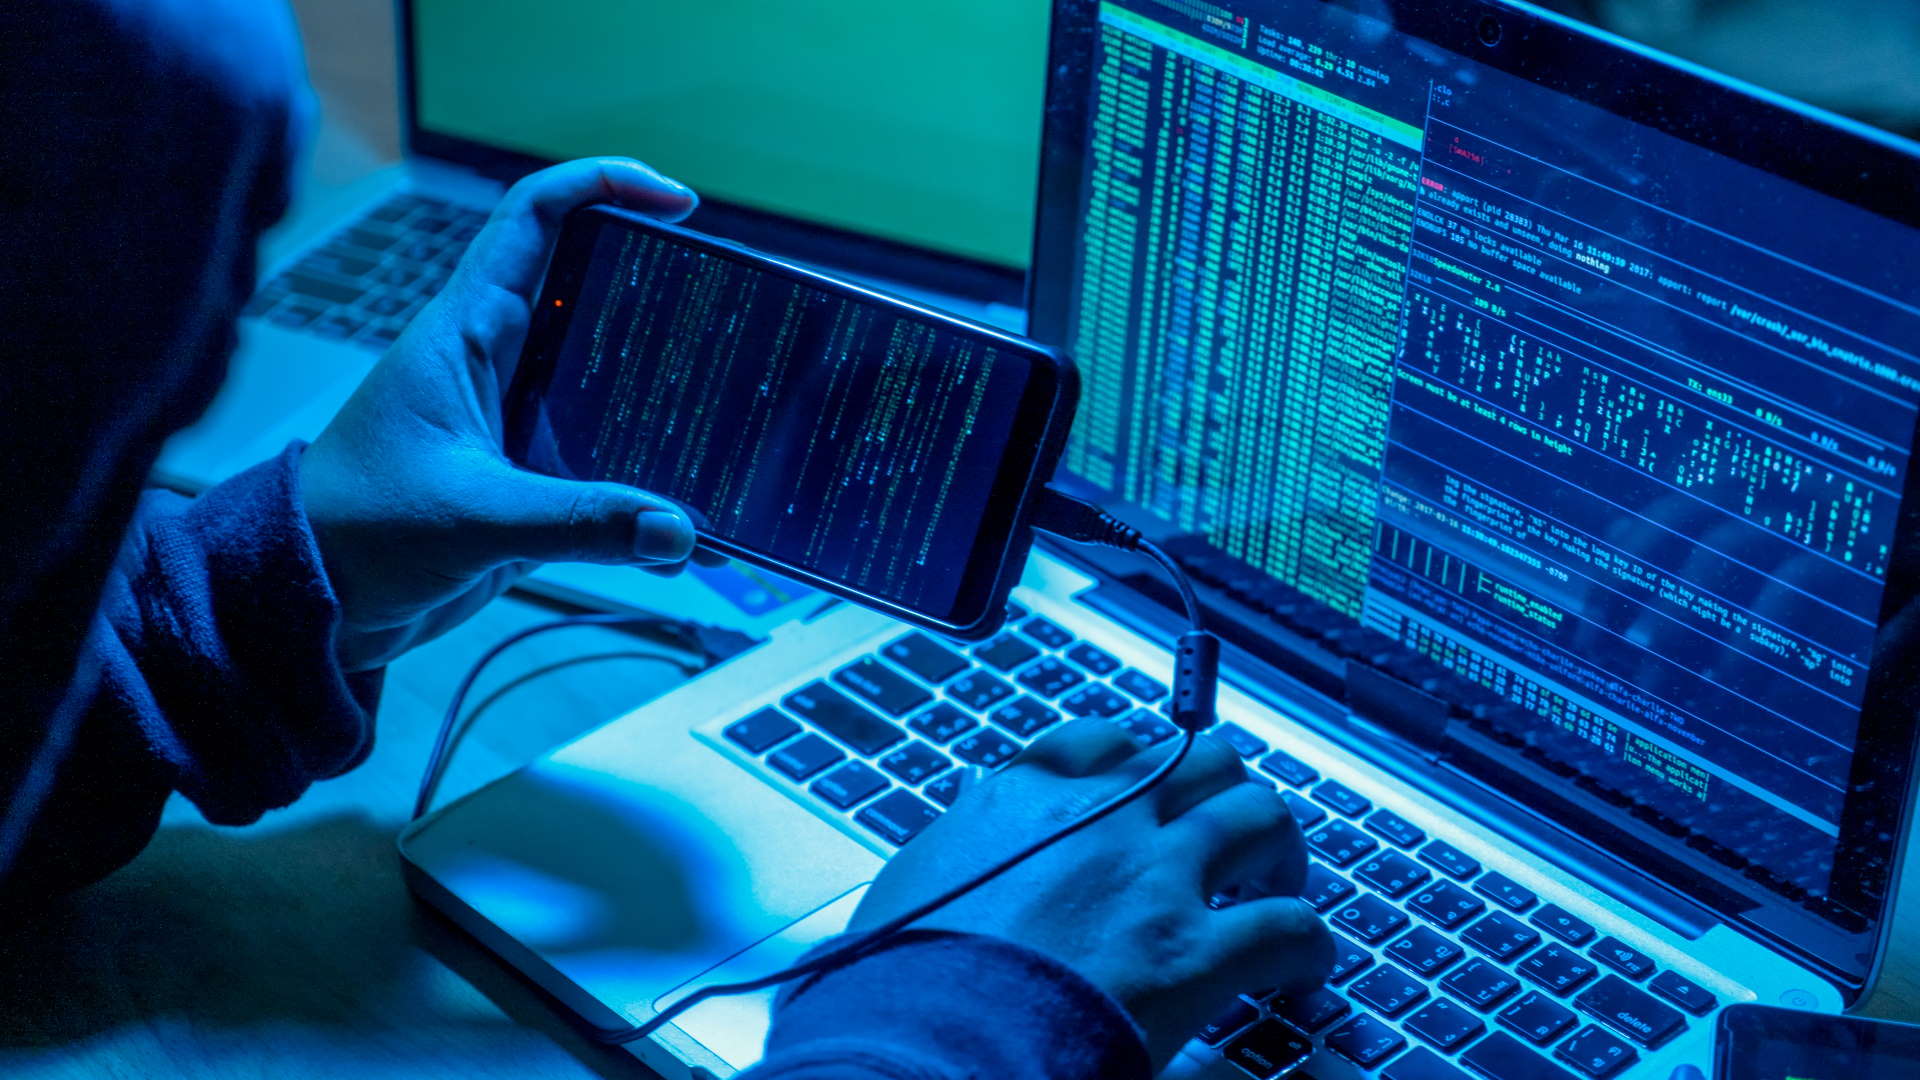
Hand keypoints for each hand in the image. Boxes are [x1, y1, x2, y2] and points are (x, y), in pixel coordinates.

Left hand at [301, 158, 712, 670]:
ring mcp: (513, 419)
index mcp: (464, 332)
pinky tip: (688, 521)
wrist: (311, 598)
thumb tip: (678, 529)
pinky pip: (602, 461)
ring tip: (730, 409)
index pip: (534, 217)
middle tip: (729, 315)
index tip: (679, 203)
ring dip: (663, 396)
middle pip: (593, 294)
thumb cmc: (355, 532)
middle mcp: (495, 362)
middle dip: (662, 296)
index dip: (606, 186)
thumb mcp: (472, 518)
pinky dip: (645, 486)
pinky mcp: (527, 478)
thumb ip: (579, 523)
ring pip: (607, 382)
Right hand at [849, 720, 1333, 1069]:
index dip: (1140, 765)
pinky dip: (1309, 944)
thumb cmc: (905, 979)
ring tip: (1281, 881)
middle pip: (1201, 758)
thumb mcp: (914, 882)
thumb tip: (971, 820)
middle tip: (1230, 832)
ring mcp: (1157, 878)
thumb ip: (961, 841)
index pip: (1106, 741)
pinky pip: (1290, 925)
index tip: (1148, 792)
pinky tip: (1304, 970)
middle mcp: (1102, 819)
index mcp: (1027, 797)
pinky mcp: (1196, 951)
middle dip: (1224, 789)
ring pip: (1261, 816)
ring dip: (1281, 847)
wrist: (929, 1039)